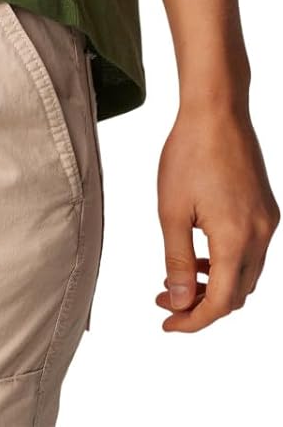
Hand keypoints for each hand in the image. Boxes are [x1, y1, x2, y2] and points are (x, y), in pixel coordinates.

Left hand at [156, 102, 279, 330]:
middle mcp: (261, 235)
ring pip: (247, 274)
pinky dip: (228, 262)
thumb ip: (178, 261)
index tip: (168, 323)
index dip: (193, 320)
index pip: (221, 302)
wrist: (217, 110)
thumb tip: (180, 301)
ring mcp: (267, 221)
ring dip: (216, 284)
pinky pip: (252, 251)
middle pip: (238, 294)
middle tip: (166, 300)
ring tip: (179, 278)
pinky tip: (201, 253)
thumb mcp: (172, 210)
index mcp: (236, 240)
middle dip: (202, 304)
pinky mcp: (266, 208)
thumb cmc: (189, 153)